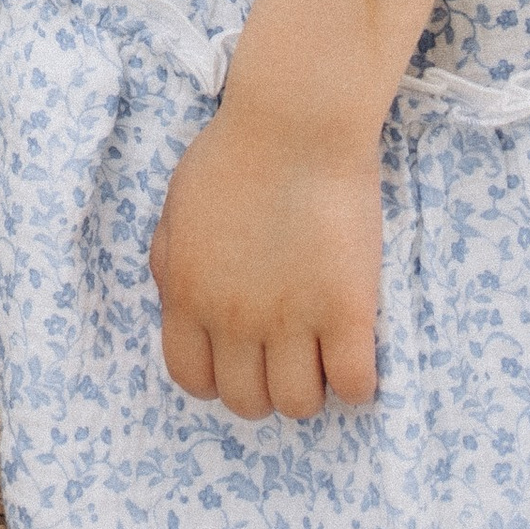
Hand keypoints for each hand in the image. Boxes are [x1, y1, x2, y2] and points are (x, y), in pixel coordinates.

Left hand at [149, 80, 382, 421]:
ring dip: (312, 387)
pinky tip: (356, 347)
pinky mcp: (347, 311)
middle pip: (247, 402)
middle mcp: (234, 320)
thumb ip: (172, 266)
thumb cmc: (235, 154)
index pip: (192, 380)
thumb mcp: (176, 210)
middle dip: (265, 386)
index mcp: (188, 297)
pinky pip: (355, 385)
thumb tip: (177, 308)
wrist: (294, 123)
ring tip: (323, 352)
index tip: (240, 360)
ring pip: (299, 404)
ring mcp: (292, 320)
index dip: (217, 379)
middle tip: (286, 354)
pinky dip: (357, 381)